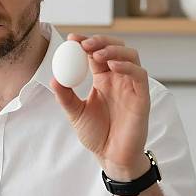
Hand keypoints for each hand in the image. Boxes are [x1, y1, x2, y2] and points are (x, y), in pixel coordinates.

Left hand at [50, 34, 150, 180]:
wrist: (111, 157)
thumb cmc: (96, 135)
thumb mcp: (75, 113)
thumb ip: (65, 96)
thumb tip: (53, 79)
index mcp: (102, 80)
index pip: (95, 54)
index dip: (85, 42)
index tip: (71, 38)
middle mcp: (118, 79)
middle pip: (115, 48)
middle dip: (100, 41)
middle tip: (83, 43)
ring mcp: (131, 86)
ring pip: (130, 56)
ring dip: (113, 49)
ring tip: (96, 54)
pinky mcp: (142, 97)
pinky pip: (139, 74)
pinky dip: (127, 66)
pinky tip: (112, 65)